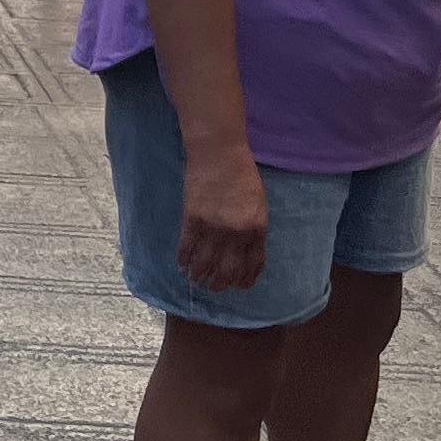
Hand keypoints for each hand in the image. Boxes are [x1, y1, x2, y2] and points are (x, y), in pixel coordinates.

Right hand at [175, 144, 270, 294]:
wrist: (219, 153)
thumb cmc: (242, 174)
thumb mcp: (258, 204)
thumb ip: (254, 229)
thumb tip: (245, 251)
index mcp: (257, 228)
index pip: (252, 265)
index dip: (245, 280)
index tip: (238, 285)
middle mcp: (236, 233)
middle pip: (228, 270)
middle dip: (220, 284)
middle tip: (214, 287)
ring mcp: (213, 227)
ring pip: (204, 264)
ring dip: (200, 276)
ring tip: (196, 279)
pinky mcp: (192, 219)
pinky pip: (186, 247)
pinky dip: (183, 259)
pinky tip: (182, 264)